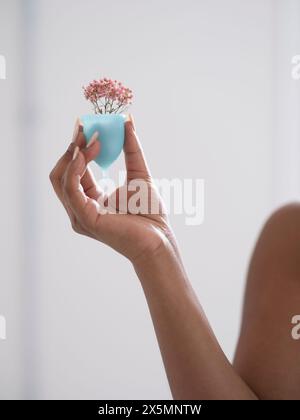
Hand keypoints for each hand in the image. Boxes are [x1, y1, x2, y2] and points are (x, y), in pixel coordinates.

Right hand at [50, 115, 177, 262]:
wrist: (159, 238)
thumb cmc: (150, 212)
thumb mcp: (138, 172)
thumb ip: (131, 149)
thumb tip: (128, 120)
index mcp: (90, 199)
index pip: (75, 170)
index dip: (77, 147)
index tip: (86, 125)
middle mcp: (80, 207)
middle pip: (61, 173)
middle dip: (70, 148)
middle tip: (83, 127)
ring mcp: (79, 215)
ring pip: (61, 179)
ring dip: (75, 154)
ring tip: (92, 137)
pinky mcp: (85, 218)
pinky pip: (71, 188)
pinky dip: (76, 167)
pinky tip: (86, 151)